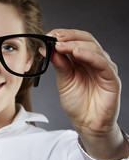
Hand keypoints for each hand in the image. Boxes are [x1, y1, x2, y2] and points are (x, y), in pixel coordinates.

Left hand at [49, 29, 126, 159]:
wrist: (87, 124)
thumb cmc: (77, 103)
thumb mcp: (63, 81)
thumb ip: (59, 65)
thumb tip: (47, 49)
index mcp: (82, 60)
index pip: (75, 40)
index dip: (63, 35)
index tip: (49, 35)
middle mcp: (94, 61)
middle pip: (85, 40)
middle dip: (68, 37)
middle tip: (54, 38)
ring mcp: (104, 68)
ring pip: (93, 48)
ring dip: (75, 44)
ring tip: (60, 45)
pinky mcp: (111, 78)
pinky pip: (102, 63)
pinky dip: (89, 55)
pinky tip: (77, 53)